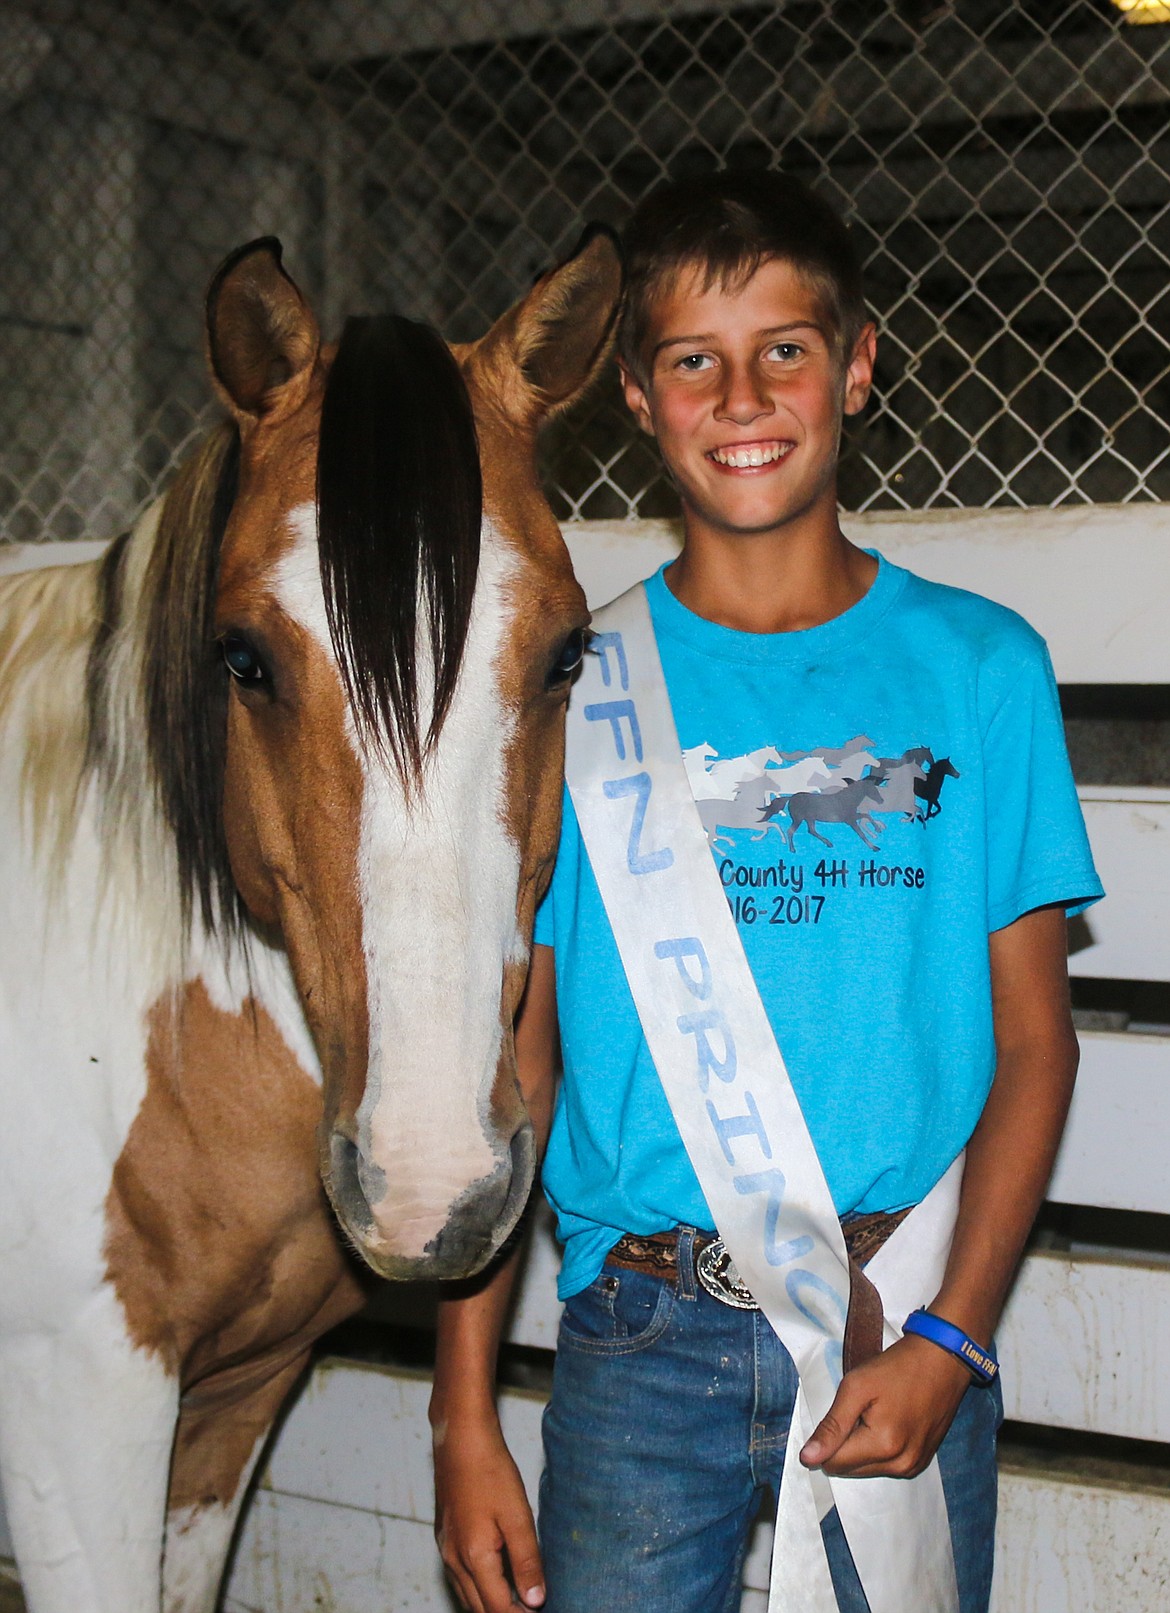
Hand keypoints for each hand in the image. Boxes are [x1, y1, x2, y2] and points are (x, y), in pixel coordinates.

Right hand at [433, 1412, 544, 1612]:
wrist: (460, 1438)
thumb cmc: (490, 1470)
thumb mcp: (517, 1516)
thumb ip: (526, 1561)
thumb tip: (535, 1600)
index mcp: (474, 1557)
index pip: (498, 1609)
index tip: (543, 1612)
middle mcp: (454, 1559)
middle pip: (480, 1608)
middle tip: (534, 1608)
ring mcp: (446, 1549)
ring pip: (468, 1595)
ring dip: (492, 1603)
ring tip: (520, 1600)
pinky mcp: (444, 1537)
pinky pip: (461, 1577)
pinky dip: (479, 1587)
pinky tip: (497, 1577)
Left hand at [799, 1333, 972, 1477]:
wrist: (943, 1360)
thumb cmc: (897, 1368)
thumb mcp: (857, 1387)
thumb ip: (832, 1426)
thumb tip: (807, 1458)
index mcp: (884, 1446)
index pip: (833, 1463)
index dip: (826, 1439)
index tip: (840, 1413)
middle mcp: (901, 1465)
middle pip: (850, 1469)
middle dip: (845, 1443)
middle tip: (860, 1410)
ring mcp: (914, 1466)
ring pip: (866, 1469)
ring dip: (861, 1446)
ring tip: (876, 1413)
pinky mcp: (922, 1462)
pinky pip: (886, 1466)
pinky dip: (879, 1448)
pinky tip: (889, 1422)